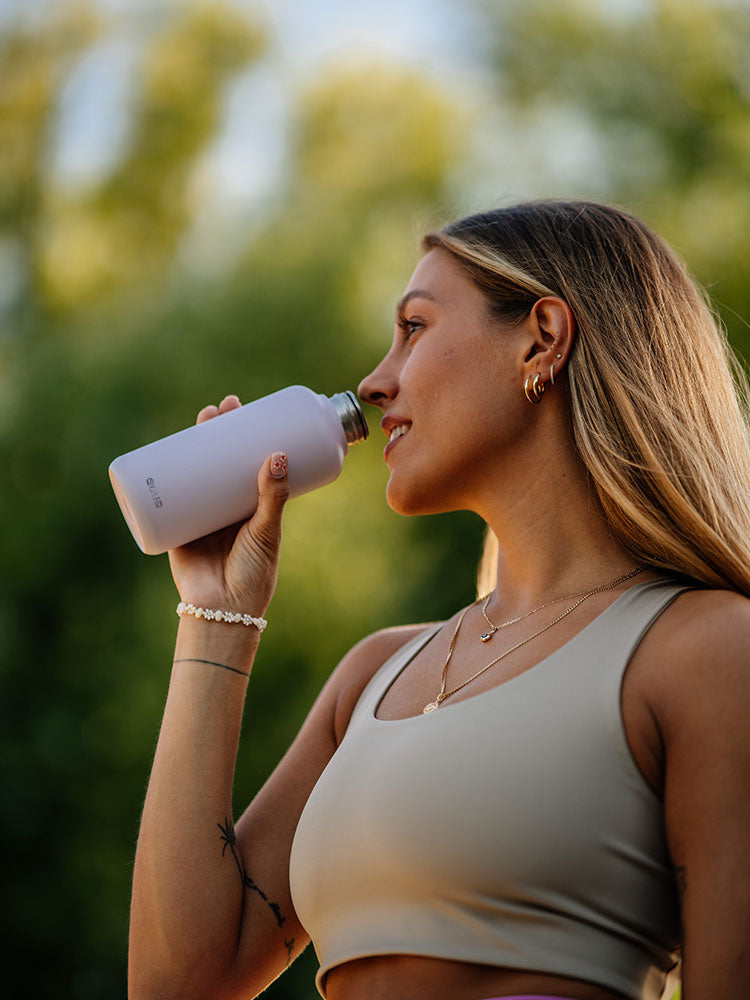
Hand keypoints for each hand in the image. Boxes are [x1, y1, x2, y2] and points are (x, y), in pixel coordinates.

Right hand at [168, 395, 289, 615]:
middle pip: (220, 459)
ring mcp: (200, 513)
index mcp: (251, 506)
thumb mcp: (267, 531)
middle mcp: (225, 506)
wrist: (223, 611)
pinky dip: (163, 474)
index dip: (248, 437)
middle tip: (224, 407)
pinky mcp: (176, 526)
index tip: (250, 412)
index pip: (249, 461)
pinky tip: (163, 447)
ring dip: (194, 442)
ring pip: (196, 470)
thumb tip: (279, 454)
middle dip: (220, 431)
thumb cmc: (253, 575)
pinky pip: (168, 496)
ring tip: (202, 417)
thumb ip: (273, 497)